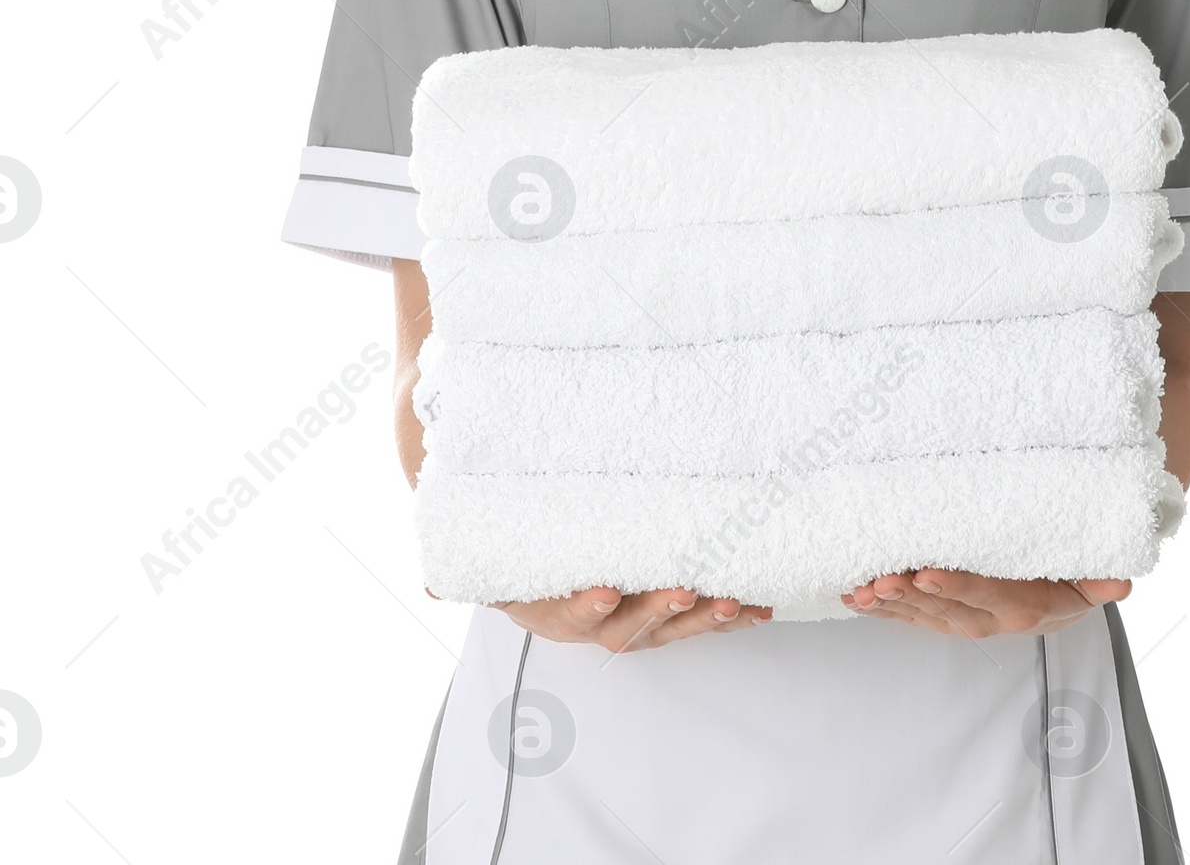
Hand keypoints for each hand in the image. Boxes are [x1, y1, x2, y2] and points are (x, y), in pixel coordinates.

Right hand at [484, 586, 772, 651]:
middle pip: (632, 629)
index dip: (588, 607)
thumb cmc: (522, 561)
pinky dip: (732, 614)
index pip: (572, 615)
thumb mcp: (493, 564)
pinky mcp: (668, 616)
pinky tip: (760, 605)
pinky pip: (702, 620)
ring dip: (705, 617)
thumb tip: (427, 585)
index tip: (606, 591)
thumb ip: (464, 570)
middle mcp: (600, 627)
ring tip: (733, 600)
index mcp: (557, 615)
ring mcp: (637, 625)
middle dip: (661, 611)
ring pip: (673, 630)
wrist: (542, 574)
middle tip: (685, 591)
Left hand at [840, 569, 1130, 636]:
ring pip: (923, 615)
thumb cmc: (1072, 579)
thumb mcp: (1093, 579)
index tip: (926, 573)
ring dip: (891, 602)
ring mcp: (967, 620)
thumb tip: (1119, 583)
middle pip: (945, 608)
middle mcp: (990, 619)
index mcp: (1023, 606)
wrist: (1064, 601)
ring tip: (860, 589)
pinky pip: (913, 616)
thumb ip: (1101, 580)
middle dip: (909, 595)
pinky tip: (857, 598)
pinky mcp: (948, 617)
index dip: (956, 586)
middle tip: (879, 578)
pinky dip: (885, 608)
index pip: (985, 594)